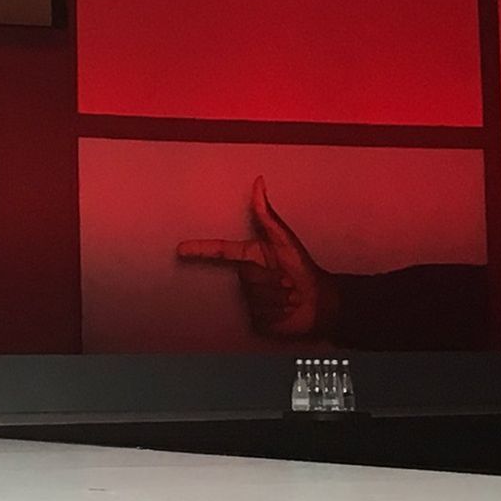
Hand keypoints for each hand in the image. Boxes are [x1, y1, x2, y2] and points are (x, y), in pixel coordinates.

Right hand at [176, 176, 339, 339]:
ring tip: (290, 296)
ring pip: (253, 297)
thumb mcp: (286, 240)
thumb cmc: (304, 269)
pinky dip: (278, 312)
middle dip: (270, 279)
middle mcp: (247, 276)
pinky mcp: (256, 319)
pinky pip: (259, 314)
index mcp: (251, 256)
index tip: (180, 249)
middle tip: (287, 281)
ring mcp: (249, 299)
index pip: (220, 252)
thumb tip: (259, 182)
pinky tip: (286, 310)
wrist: (321, 304)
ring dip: (278, 296)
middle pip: (245, 276)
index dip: (199, 249)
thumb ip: (268, 214)